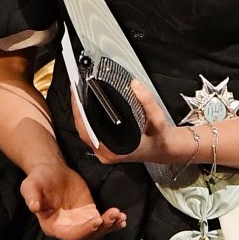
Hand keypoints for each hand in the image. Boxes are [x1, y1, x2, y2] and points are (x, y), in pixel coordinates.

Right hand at [21, 160, 125, 239]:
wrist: (51, 171)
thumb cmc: (39, 178)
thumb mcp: (30, 184)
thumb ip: (31, 196)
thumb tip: (33, 207)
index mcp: (53, 226)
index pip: (70, 234)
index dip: (84, 230)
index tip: (96, 220)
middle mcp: (67, 228)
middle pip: (87, 235)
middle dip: (101, 227)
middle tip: (114, 216)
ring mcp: (80, 222)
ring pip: (97, 230)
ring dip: (110, 225)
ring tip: (120, 216)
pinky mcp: (89, 213)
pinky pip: (102, 222)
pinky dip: (112, 221)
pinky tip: (122, 218)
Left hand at [74, 80, 196, 168]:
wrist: (163, 149)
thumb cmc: (159, 137)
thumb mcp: (157, 119)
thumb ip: (147, 101)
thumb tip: (135, 85)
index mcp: (115, 151)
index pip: (88, 132)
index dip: (79, 113)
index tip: (77, 96)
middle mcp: (106, 154)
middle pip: (83, 130)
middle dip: (78, 110)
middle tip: (76, 90)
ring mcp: (104, 152)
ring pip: (85, 132)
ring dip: (81, 114)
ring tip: (79, 95)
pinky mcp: (104, 148)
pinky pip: (90, 133)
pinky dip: (86, 119)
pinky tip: (86, 106)